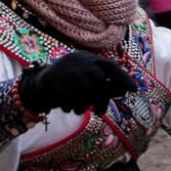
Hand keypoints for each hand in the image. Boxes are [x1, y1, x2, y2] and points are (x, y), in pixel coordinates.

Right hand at [19, 51, 136, 114]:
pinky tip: (67, 107)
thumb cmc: (67, 84)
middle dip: (102, 99)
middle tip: (101, 113)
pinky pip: (71, 98)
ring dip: (84, 105)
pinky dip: (71, 106)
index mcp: (88, 58)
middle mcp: (79, 60)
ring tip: (79, 110)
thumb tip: (127, 89)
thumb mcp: (86, 82)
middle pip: (99, 81)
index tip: (134, 89)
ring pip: (85, 91)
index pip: (110, 66)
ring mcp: (67, 68)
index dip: (123, 77)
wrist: (36, 86)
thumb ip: (104, 85)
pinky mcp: (55, 79)